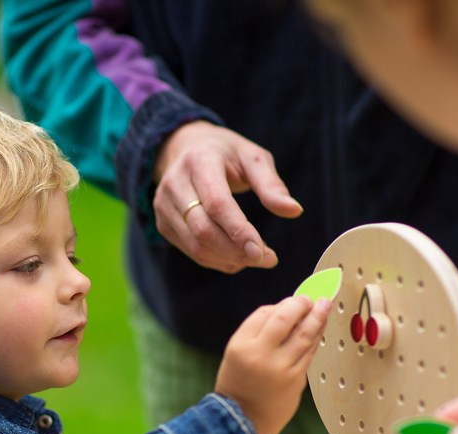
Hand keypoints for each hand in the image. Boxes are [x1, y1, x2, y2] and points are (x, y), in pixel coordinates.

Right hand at [152, 120, 302, 272]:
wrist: (186, 149)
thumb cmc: (226, 155)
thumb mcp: (253, 158)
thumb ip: (271, 186)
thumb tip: (294, 211)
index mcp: (199, 162)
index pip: (216, 204)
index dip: (238, 231)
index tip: (261, 252)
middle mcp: (174, 184)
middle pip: (203, 230)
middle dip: (237, 250)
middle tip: (267, 259)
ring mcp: (163, 206)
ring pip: (196, 245)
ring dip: (229, 259)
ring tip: (255, 258)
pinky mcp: (162, 223)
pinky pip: (191, 251)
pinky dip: (217, 260)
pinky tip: (237, 257)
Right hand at [215, 296, 329, 433]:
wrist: (245, 419)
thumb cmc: (239, 383)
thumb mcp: (236, 352)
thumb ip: (257, 330)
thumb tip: (285, 308)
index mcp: (241, 345)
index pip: (265, 314)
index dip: (284, 303)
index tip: (296, 299)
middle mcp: (261, 355)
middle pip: (286, 319)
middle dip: (302, 305)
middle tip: (312, 298)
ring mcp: (281, 368)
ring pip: (304, 334)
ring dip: (317, 317)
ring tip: (325, 305)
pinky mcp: (296, 380)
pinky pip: (310, 352)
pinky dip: (316, 337)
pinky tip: (320, 328)